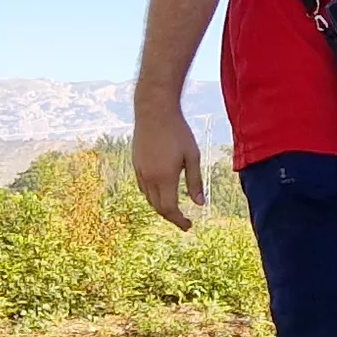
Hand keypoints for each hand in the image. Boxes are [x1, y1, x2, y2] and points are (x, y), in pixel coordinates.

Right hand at [132, 97, 206, 230]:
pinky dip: (152, 196)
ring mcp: (140, 171)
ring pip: (149, 199)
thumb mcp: (193, 156)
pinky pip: (143, 188)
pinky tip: (161, 194)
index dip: (179, 221)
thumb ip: (196, 181)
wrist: (154, 111)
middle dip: (171, 217)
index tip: (189, 226)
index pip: (170, 209)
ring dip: (161, 208)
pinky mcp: (136, 164)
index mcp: (165, 177)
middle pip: (158, 207)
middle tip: (184, 221)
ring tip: (174, 209)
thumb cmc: (178, 131)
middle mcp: (149, 177)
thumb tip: (200, 204)